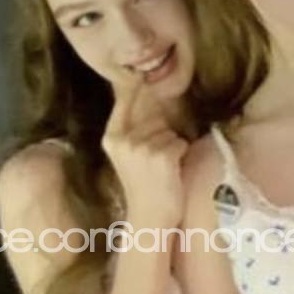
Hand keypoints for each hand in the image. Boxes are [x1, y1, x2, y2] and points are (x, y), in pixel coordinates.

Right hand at [101, 76, 188, 226]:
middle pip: (155, 118)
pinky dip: (181, 155)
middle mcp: (124, 140)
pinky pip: (180, 143)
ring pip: (170, 132)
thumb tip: (147, 91)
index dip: (137, 85)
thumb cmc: (143, 186)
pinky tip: (171, 172)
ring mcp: (142, 148)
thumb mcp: (128, 155)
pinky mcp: (162, 156)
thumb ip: (132, 129)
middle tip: (154, 161)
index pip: (125, 99)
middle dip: (162, 133)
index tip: (142, 74)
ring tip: (162, 169)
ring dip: (172, 147)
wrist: (150, 219)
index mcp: (112, 137)